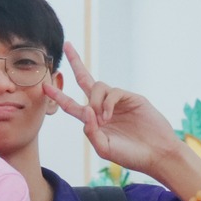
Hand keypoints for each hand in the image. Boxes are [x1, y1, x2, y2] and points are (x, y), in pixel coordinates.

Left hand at [47, 45, 200, 191]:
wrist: (156, 154)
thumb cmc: (130, 155)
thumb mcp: (104, 148)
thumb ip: (90, 132)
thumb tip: (85, 110)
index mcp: (93, 120)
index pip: (71, 105)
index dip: (58, 95)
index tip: (44, 86)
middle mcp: (103, 107)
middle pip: (85, 80)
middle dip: (76, 63)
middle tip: (67, 45)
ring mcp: (117, 101)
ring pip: (97, 86)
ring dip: (94, 101)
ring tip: (102, 119)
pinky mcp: (131, 98)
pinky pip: (113, 92)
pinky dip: (106, 103)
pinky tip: (108, 116)